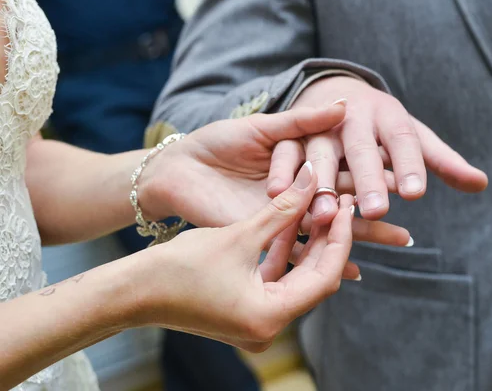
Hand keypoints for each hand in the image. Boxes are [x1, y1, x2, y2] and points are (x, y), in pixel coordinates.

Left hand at [138, 103, 409, 247]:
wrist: (179, 167)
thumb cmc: (217, 142)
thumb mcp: (264, 127)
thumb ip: (303, 122)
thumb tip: (346, 104)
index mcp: (301, 166)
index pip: (345, 174)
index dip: (374, 178)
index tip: (407, 182)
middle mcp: (297, 195)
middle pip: (343, 209)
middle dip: (373, 220)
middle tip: (406, 236)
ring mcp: (283, 217)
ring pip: (326, 231)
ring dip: (356, 242)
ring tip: (389, 251)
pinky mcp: (265, 233)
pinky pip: (298, 248)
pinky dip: (322, 259)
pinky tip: (349, 272)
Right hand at [141, 163, 354, 351]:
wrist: (132, 292)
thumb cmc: (178, 267)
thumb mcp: (238, 234)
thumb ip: (281, 208)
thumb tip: (312, 177)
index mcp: (270, 316)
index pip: (326, 275)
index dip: (340, 237)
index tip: (346, 206)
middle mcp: (269, 327)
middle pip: (316, 278)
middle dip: (327, 238)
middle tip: (338, 201)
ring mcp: (256, 322)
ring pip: (297, 278)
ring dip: (306, 244)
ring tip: (318, 208)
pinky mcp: (245, 313)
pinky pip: (277, 281)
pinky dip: (284, 254)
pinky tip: (290, 225)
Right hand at [267, 76, 488, 224]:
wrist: (339, 93)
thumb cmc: (384, 126)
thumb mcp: (413, 137)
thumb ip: (442, 161)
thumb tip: (482, 184)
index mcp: (389, 116)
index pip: (404, 140)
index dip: (409, 165)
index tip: (416, 194)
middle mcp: (355, 119)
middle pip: (362, 149)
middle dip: (368, 179)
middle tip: (375, 209)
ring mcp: (321, 125)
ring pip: (320, 153)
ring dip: (320, 182)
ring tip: (325, 214)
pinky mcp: (293, 131)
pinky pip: (286, 152)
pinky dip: (281, 171)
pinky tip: (277, 194)